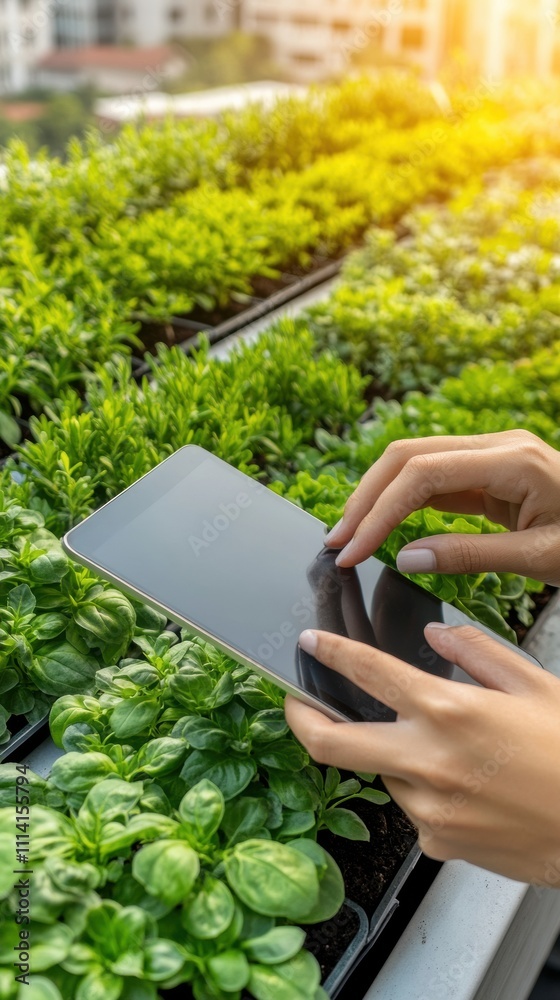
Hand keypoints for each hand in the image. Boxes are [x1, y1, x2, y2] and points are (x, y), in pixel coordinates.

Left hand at [286, 625, 559, 885]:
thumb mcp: (534, 685)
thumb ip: (477, 651)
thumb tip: (437, 635)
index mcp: (449, 710)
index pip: (368, 672)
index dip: (330, 652)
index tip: (310, 643)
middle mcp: (427, 761)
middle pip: (331, 743)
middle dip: (299, 720)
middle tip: (293, 704)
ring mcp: (428, 808)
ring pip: (383, 773)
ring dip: (394, 756)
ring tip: (449, 752)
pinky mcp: (438, 842)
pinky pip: (414, 807)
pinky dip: (426, 790)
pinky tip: (469, 785)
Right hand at [325, 430, 559, 584]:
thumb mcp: (541, 559)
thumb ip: (470, 556)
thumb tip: (404, 557)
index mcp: (513, 460)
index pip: (423, 474)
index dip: (379, 511)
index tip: (350, 550)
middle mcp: (497, 445)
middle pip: (408, 455)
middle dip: (365, 497)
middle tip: (336, 541)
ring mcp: (491, 454)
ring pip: (414, 462)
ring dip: (377, 497)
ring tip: (350, 535)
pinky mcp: (487, 471)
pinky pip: (432, 479)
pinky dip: (401, 502)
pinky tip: (383, 528)